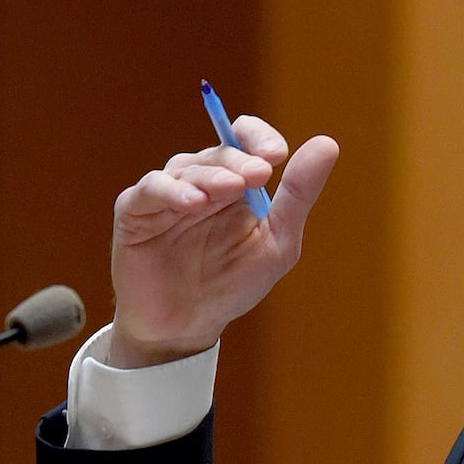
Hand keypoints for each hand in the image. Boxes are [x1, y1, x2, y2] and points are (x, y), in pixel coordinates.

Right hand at [107, 115, 339, 366]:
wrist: (187, 326)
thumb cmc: (233, 284)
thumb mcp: (277, 241)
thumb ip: (298, 195)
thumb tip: (327, 143)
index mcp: (237, 184)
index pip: (244, 139)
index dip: (259, 137)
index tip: (277, 154)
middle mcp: (202, 181)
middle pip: (219, 153)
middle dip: (240, 162)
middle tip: (259, 175)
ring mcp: (167, 193)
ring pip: (186, 168)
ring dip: (210, 176)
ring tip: (230, 189)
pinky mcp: (136, 210)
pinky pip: (151, 190)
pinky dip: (172, 191)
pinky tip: (193, 202)